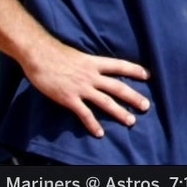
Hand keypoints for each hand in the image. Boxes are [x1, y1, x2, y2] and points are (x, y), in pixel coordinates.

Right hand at [20, 40, 151, 137]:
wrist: (38, 56)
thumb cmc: (55, 53)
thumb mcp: (78, 55)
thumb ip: (89, 63)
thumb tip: (96, 67)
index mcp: (94, 62)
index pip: (119, 65)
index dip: (134, 70)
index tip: (147, 75)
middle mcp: (91, 75)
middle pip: (117, 87)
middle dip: (133, 97)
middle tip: (146, 105)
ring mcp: (81, 88)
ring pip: (105, 102)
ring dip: (119, 112)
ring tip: (131, 121)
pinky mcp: (69, 99)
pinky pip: (84, 114)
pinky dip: (92, 124)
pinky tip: (99, 133)